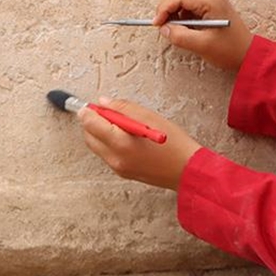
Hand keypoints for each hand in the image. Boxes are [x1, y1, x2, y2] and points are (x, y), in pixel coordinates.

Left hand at [79, 97, 202, 190]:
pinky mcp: (123, 172)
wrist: (187, 170)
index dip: (88, 111)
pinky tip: (126, 137)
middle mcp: (115, 158)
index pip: (90, 124)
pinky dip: (109, 143)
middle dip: (92, 122)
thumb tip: (105, 102)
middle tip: (106, 112)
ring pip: (97, 146)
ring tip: (120, 124)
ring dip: (100, 133)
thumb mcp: (149, 116)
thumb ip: (123, 108)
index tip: (91, 105)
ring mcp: (118, 167)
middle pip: (89, 137)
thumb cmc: (174, 143)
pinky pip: (107, 154)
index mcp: (120, 142)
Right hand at [154, 0, 252, 71]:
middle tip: (162, 25)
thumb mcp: (202, 45)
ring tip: (175, 28)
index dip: (163, 9)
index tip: (157, 24)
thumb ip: (180, 36)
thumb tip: (164, 29)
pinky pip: (188, 1)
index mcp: (211, 0)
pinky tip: (185, 26)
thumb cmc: (230, 50)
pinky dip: (181, 11)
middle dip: (166, 7)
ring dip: (173, 9)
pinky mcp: (211, 3)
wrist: (247, 53)